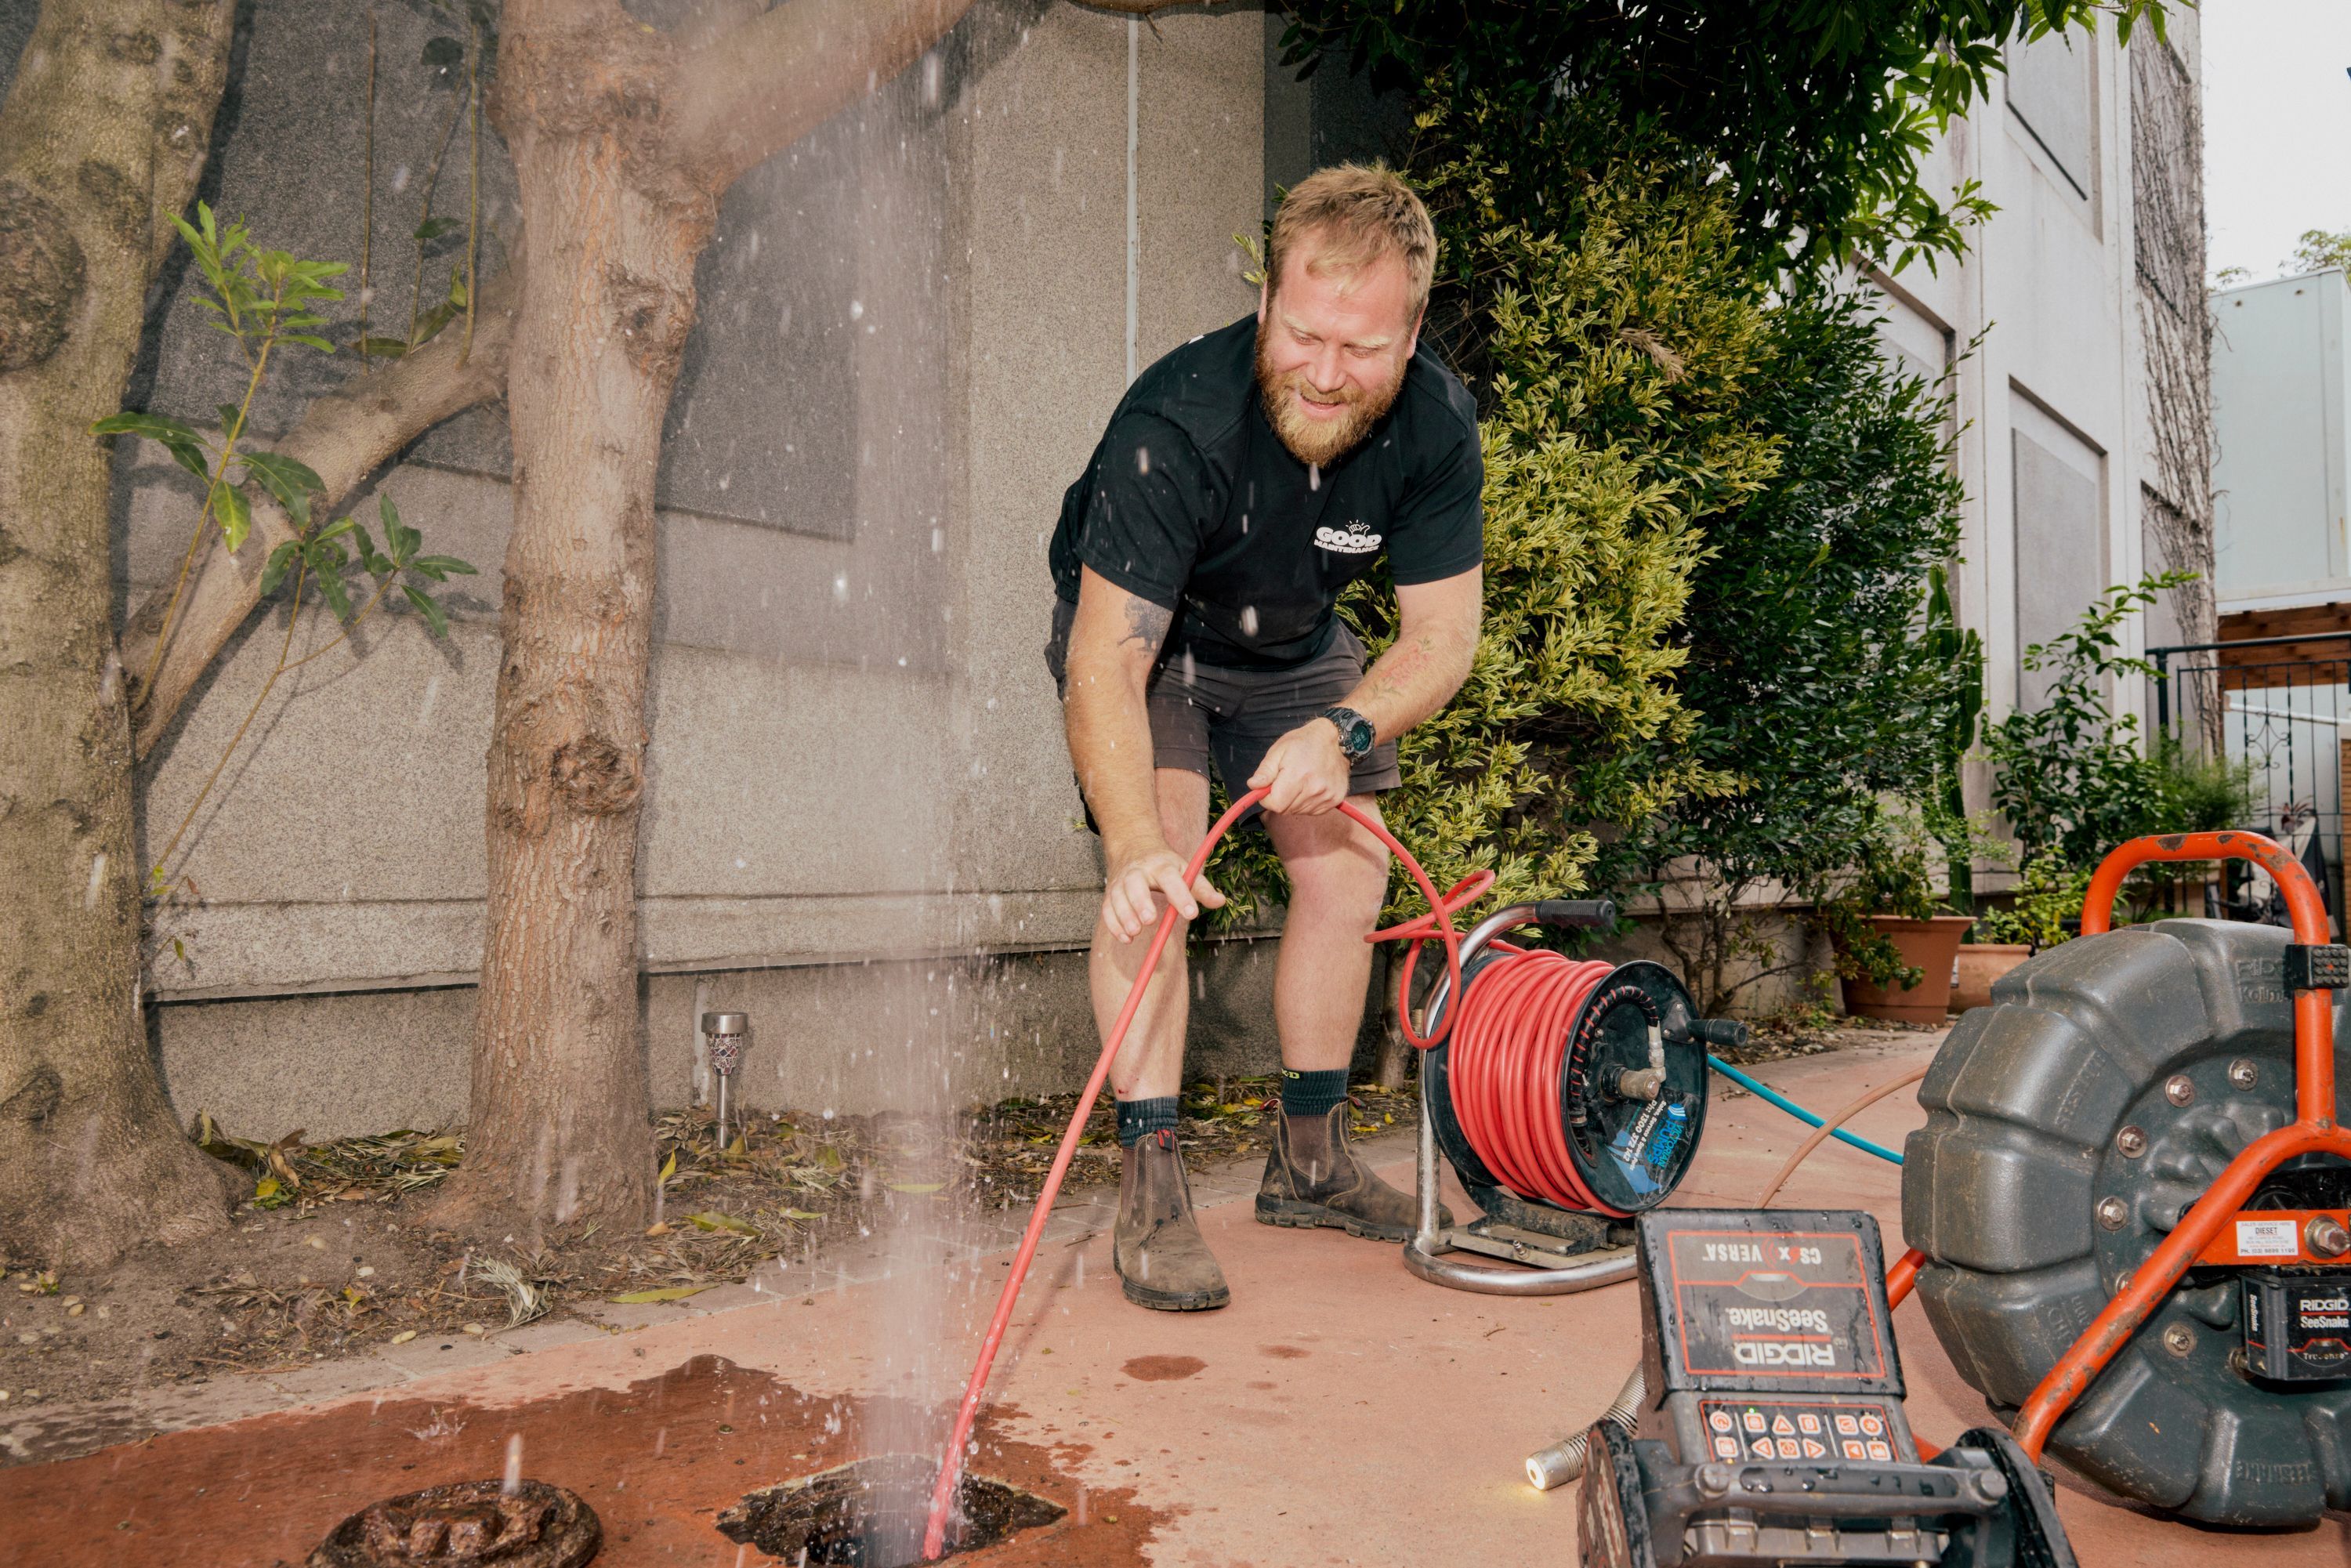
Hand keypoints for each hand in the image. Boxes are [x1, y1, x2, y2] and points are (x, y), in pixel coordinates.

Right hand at [1101, 843, 1226, 941]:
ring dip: (1125, 916)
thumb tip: (1220, 901)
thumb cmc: (1165, 865)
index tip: (1192, 914)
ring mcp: (1121, 882)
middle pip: (1135, 884)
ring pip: (1117, 897)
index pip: (1170, 878)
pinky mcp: (1111, 894)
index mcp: (1161, 865)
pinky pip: (1107, 909)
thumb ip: (1201, 888)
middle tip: (1150, 920)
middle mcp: (1138, 871)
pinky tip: (1126, 938)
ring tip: (1135, 932)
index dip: (1180, 895)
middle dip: (1141, 902)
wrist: (1135, 848)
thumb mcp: (1185, 870)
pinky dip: (1114, 925)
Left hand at [1249, 718, 1352, 815]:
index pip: (1276, 805)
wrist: (1335, 739)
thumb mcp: (1279, 750)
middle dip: (1280, 798)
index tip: (1269, 788)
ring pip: (1299, 811)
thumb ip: (1265, 771)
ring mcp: (1327, 795)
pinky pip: (1312, 811)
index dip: (1267, 798)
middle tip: (1285, 780)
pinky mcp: (1335, 799)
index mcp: (1298, 776)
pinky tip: (1310, 787)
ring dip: (1294, 801)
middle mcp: (1315, 789)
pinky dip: (1307, 802)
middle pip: (1286, 810)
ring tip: (1300, 781)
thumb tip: (1253, 786)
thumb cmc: (1303, 742)